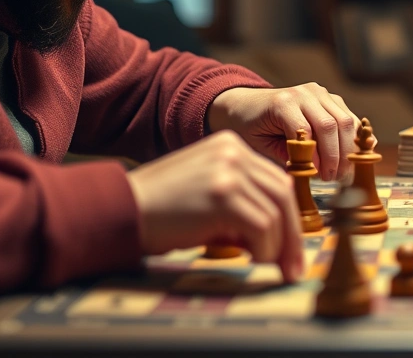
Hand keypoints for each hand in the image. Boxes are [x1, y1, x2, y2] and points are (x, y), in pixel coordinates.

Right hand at [127, 131, 303, 280]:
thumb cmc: (159, 212)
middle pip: (283, 193)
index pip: (276, 181)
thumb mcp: (207, 195)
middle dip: (292, 235)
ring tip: (268, 265)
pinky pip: (262, 225)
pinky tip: (251, 258)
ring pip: (276, 212)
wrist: (119, 210)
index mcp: (230, 146)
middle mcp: (233, 152)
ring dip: (276, 246)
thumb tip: (277, 239)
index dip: (287, 218)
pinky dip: (264, 249)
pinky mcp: (222, 194)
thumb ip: (241, 205)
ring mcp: (228, 170)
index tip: (291, 247)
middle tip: (293, 267)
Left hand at [207, 84, 361, 180]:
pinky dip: (353, 138)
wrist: (246, 104)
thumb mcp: (259, 145)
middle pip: (331, 125)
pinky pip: (348, 118)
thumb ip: (285, 154)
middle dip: (336, 156)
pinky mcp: (330, 97)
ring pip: (345, 121)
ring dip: (348, 149)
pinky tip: (350, 157)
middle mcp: (304, 93)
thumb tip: (312, 171)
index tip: (318, 176)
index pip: (308, 130)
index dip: (317, 156)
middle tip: (333, 177)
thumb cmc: (250, 128)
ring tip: (341, 171)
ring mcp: (320, 92)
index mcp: (283, 103)